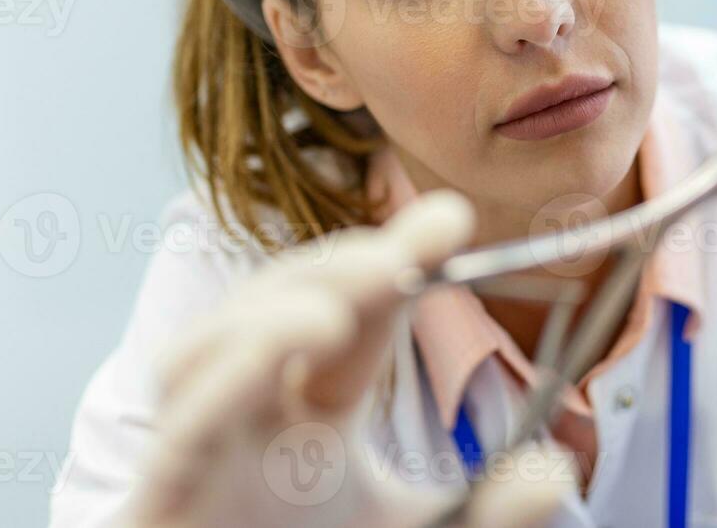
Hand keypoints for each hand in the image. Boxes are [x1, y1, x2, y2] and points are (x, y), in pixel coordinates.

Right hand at [127, 190, 572, 527]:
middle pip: (268, 309)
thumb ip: (486, 509)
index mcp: (306, 415)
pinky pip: (179, 430)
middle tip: (401, 258)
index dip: (393, 260)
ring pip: (197, 353)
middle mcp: (246, 421)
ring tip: (335, 312)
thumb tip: (555, 472)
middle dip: (331, 271)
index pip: (348, 314)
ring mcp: (198, 458)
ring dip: (266, 315)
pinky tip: (289, 347)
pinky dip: (224, 380)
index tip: (451, 217)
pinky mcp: (161, 503)